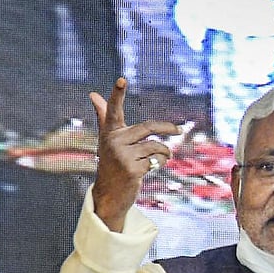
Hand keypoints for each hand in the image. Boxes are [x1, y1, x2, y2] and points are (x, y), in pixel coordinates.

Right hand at [91, 77, 180, 231]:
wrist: (109, 193)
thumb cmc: (111, 162)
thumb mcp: (108, 139)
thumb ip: (104, 116)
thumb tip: (93, 94)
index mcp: (109, 132)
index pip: (113, 110)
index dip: (117, 94)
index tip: (122, 79)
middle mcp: (113, 142)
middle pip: (148, 128)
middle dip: (168, 129)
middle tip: (180, 130)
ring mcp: (122, 156)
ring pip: (155, 146)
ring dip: (164, 153)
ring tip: (160, 158)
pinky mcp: (132, 170)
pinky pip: (157, 160)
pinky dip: (160, 164)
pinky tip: (151, 169)